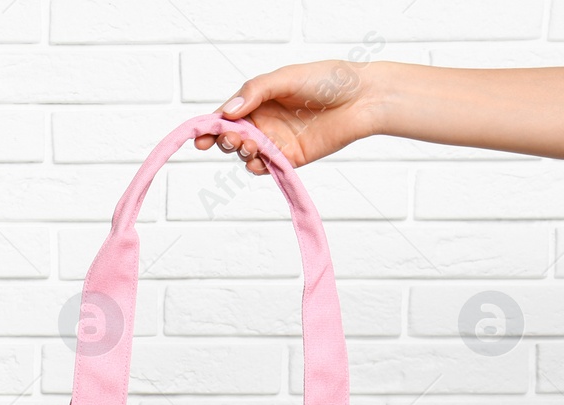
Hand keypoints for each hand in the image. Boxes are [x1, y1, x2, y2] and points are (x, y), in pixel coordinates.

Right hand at [193, 60, 383, 173]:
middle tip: (232, 139)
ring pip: (245, 154)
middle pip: (231, 136)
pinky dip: (257, 167)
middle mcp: (263, 121)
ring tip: (249, 146)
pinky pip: (265, 167)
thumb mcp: (286, 77)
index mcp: (258, 99)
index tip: (200, 138)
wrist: (363, 99)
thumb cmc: (328, 80)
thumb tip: (227, 111)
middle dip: (225, 140)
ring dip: (241, 153)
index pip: (226, 115)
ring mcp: (275, 141)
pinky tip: (259, 161)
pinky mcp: (289, 158)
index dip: (210, 127)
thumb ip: (255, 92)